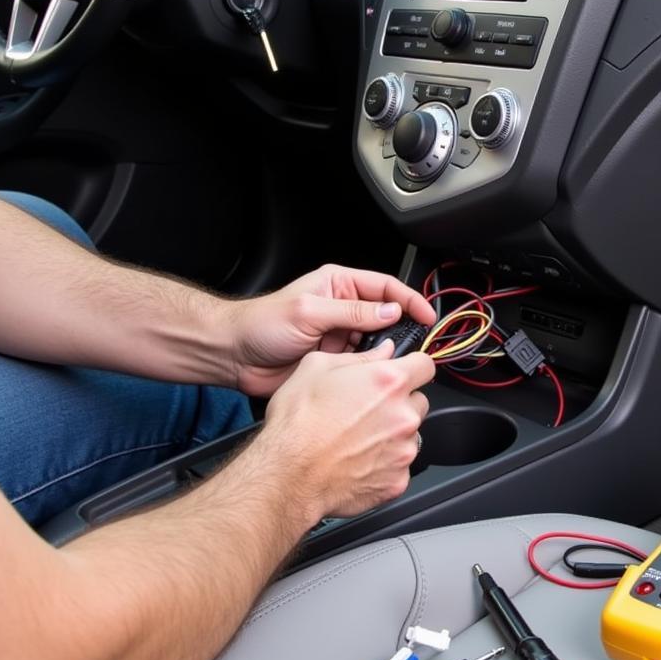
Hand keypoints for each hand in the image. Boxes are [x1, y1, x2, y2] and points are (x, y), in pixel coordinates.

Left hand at [225, 265, 436, 396]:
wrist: (233, 357)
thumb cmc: (260, 325)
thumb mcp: (308, 312)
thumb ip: (351, 312)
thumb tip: (389, 312)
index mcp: (338, 284)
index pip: (385, 287)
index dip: (409, 300)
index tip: (427, 316)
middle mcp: (342, 308)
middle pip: (386, 316)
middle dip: (402, 330)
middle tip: (416, 344)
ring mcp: (340, 335)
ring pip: (377, 343)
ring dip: (385, 352)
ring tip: (391, 361)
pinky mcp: (336, 361)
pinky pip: (363, 364)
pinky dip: (370, 370)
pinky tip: (371, 375)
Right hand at [253, 341, 435, 524]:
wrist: (289, 474)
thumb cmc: (297, 423)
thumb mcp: (317, 368)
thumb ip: (359, 356)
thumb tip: (382, 352)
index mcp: (388, 382)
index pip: (426, 365)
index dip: (414, 367)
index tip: (404, 373)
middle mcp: (403, 415)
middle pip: (419, 402)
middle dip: (400, 403)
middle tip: (369, 410)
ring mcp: (404, 450)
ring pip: (410, 435)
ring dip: (392, 434)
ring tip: (358, 438)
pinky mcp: (398, 480)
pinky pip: (400, 466)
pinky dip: (385, 463)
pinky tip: (358, 459)